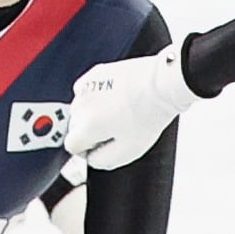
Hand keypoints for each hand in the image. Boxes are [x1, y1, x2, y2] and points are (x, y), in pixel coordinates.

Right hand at [65, 44, 193, 169]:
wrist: (162, 84)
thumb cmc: (149, 115)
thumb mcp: (129, 151)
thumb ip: (102, 160)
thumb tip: (91, 158)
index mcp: (87, 126)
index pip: (72, 145)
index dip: (88, 149)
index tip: (103, 145)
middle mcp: (82, 105)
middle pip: (75, 127)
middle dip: (91, 131)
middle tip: (116, 128)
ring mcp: (88, 86)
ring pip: (80, 109)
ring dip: (93, 113)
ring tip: (119, 111)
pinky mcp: (95, 73)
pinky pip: (86, 91)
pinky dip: (96, 96)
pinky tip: (114, 97)